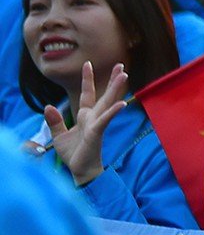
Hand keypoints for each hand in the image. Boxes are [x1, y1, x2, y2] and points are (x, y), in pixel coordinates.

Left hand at [43, 61, 128, 185]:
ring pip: (108, 102)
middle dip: (112, 80)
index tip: (88, 64)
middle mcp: (93, 117)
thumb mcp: (59, 135)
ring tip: (124, 75)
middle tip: (120, 65)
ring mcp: (97, 124)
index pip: (87, 94)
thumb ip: (54, 121)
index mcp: (85, 116)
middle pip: (104, 94)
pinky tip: (121, 104)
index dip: (87, 79)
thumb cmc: (74, 154)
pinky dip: (113, 111)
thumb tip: (48, 106)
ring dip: (116, 89)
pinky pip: (105, 120)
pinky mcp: (97, 132)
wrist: (81, 171)